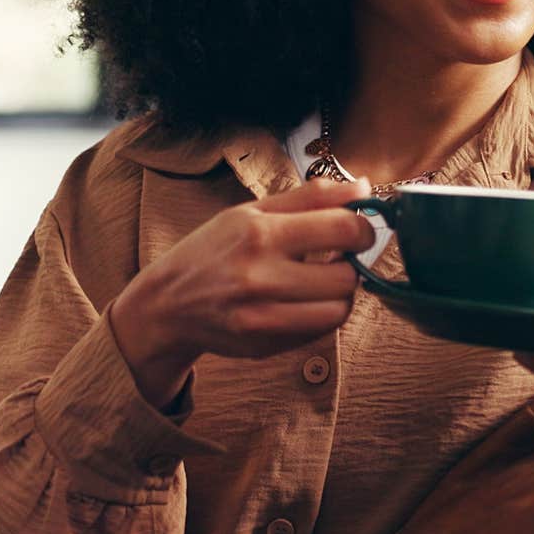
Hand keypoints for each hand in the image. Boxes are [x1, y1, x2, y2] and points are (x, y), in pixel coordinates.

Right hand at [110, 179, 376, 407]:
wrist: (167, 304)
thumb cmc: (214, 250)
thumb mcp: (252, 212)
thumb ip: (311, 197)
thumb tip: (365, 187)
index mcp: (259, 234)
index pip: (344, 229)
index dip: (364, 229)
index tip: (358, 230)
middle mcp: (260, 277)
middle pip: (347, 276)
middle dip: (350, 264)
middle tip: (335, 257)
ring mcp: (261, 317)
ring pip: (339, 309)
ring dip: (339, 294)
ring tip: (319, 281)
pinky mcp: (264, 345)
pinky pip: (320, 332)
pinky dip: (320, 315)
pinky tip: (300, 301)